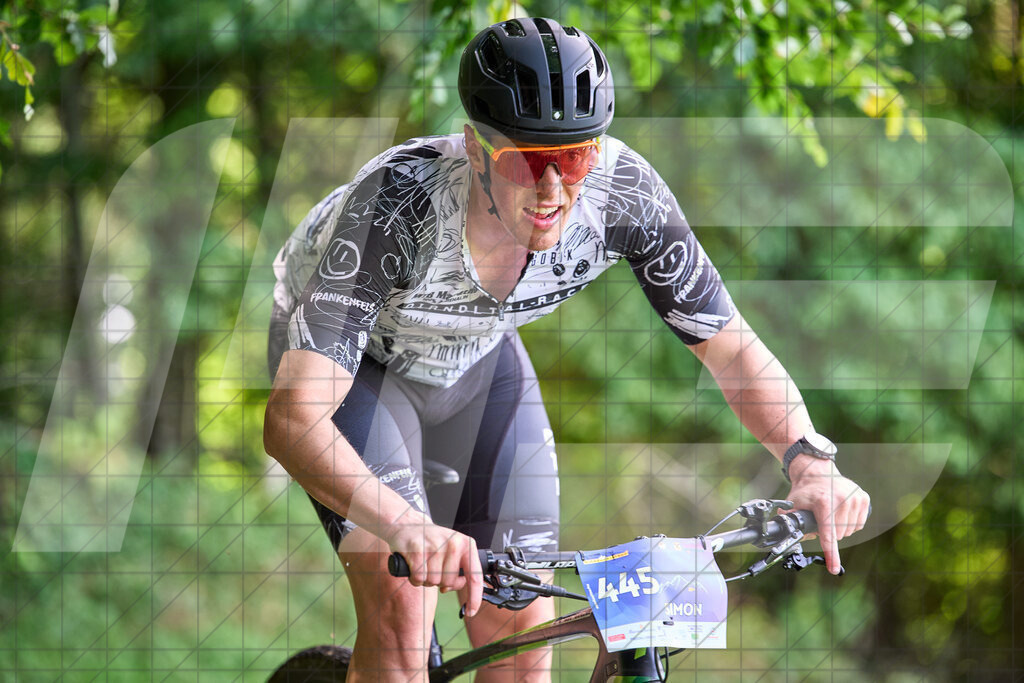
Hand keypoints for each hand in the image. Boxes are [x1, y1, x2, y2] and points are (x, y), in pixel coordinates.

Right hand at [382, 511, 483, 616]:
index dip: (474, 597)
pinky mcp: (417, 550)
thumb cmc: (431, 541)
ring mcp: (435, 546)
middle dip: (440, 582)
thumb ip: (458, 570)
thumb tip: (455, 587)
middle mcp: (453, 543)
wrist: (407, 523)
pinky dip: (415, 578)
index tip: (472, 611)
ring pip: (433, 582)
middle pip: (449, 582)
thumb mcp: (451, 551)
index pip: (475, 576)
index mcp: (466, 544)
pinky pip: (419, 578)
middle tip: (433, 568)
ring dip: (426, 579)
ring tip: (423, 564)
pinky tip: (414, 566)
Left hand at [785, 457, 870, 574]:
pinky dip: (850, 523)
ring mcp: (855, 498)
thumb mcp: (792, 504)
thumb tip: (790, 538)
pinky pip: (859, 524)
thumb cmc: (805, 491)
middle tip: (821, 518)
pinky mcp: (864, 498)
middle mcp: (842, 499)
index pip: (828, 533)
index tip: (834, 570)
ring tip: (831, 513)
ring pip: (850, 531)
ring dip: (840, 528)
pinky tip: (841, 511)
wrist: (817, 472)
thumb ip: (790, 522)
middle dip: (829, 533)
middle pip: (839, 535)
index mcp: (824, 502)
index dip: (831, 554)